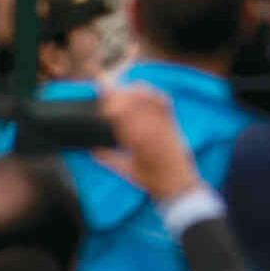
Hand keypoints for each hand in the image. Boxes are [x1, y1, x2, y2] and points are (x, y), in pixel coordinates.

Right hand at [96, 83, 201, 202]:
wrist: (177, 182)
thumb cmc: (151, 179)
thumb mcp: (126, 170)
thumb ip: (108, 158)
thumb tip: (91, 149)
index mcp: (138, 142)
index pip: (123, 120)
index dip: (111, 110)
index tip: (101, 106)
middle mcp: (152, 130)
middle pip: (134, 105)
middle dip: (118, 97)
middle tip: (105, 93)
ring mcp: (164, 124)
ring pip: (147, 101)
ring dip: (132, 93)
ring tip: (120, 89)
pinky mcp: (173, 122)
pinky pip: (163, 102)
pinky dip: (151, 93)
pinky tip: (140, 88)